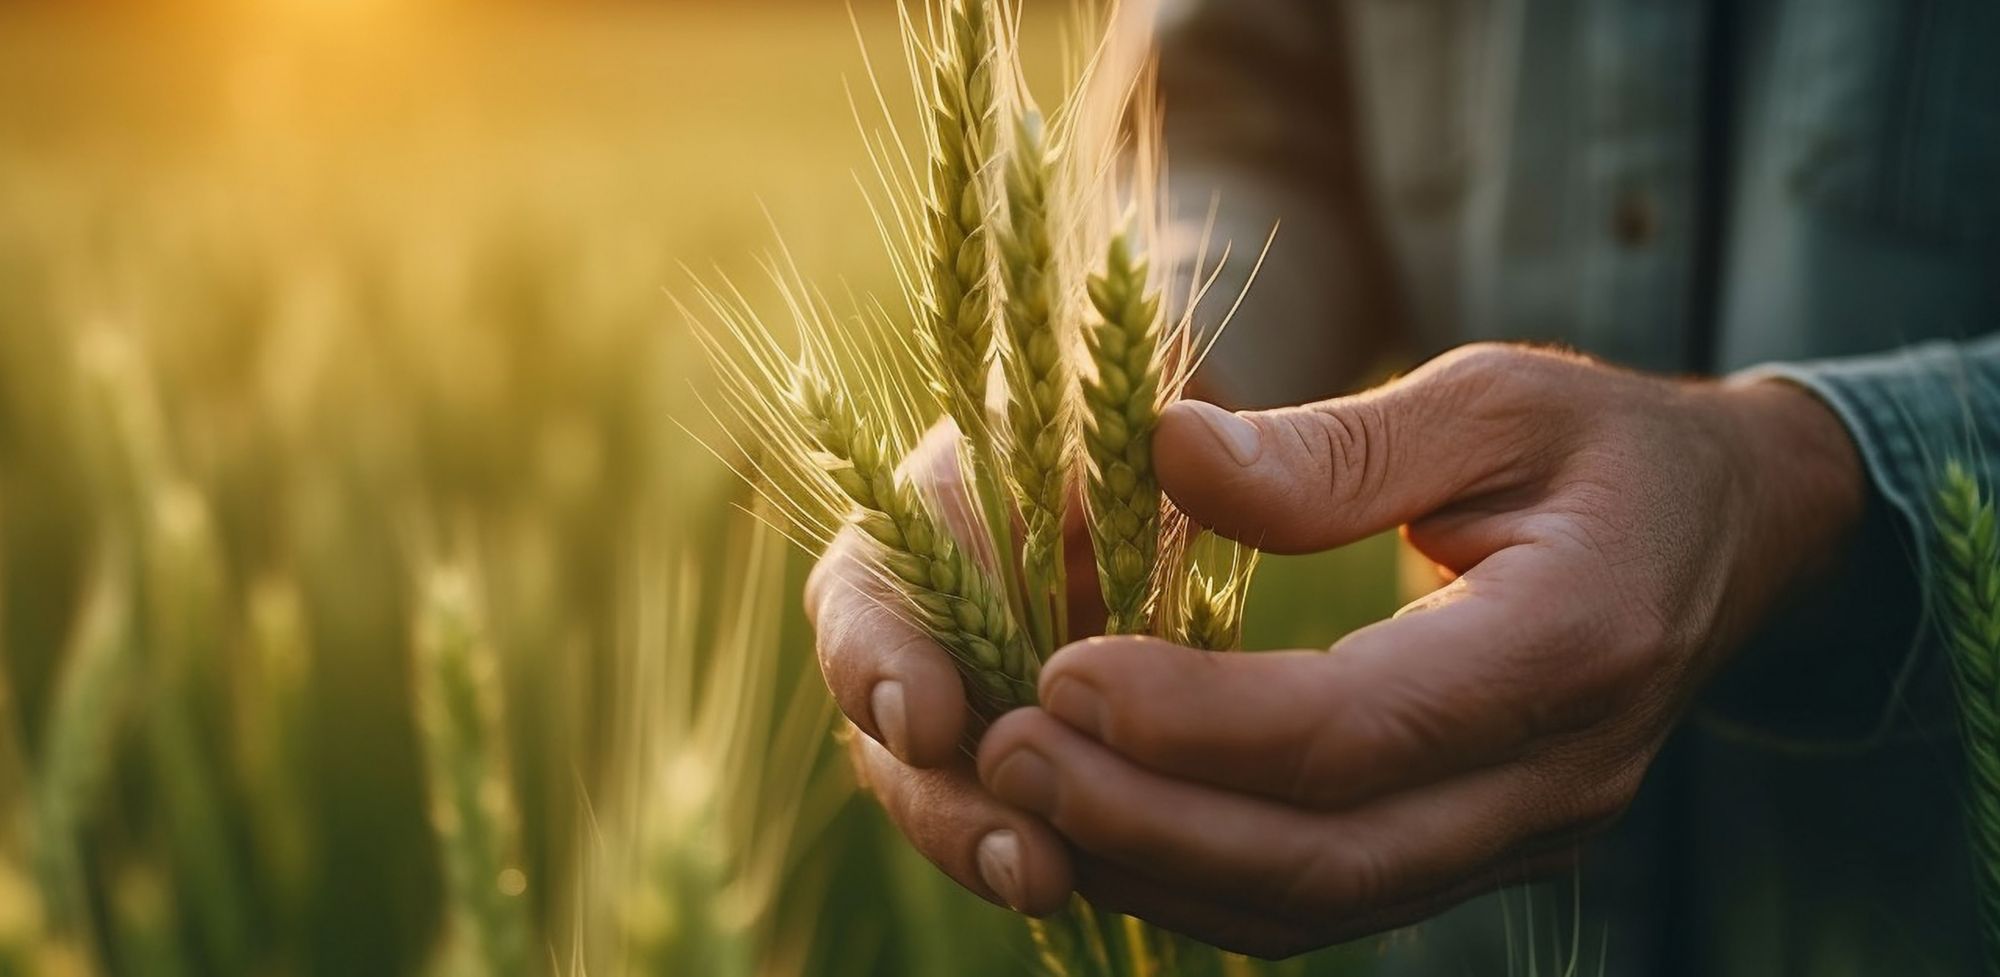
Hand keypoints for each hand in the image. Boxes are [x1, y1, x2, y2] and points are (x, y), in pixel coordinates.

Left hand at [808, 342, 1864, 955]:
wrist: (1731, 535)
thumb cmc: (1604, 446)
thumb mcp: (1494, 396)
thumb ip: (1337, 444)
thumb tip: (1162, 451)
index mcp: (1575, 644)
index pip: (1358, 729)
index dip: (1197, 722)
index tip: (1059, 674)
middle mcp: (1557, 777)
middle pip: (1324, 857)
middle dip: (1145, 822)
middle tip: (1002, 754)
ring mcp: (1524, 835)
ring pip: (1317, 909)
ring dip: (1153, 870)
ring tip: (1022, 795)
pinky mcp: (1481, 853)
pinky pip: (1328, 904)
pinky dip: (1203, 883)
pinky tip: (1105, 829)